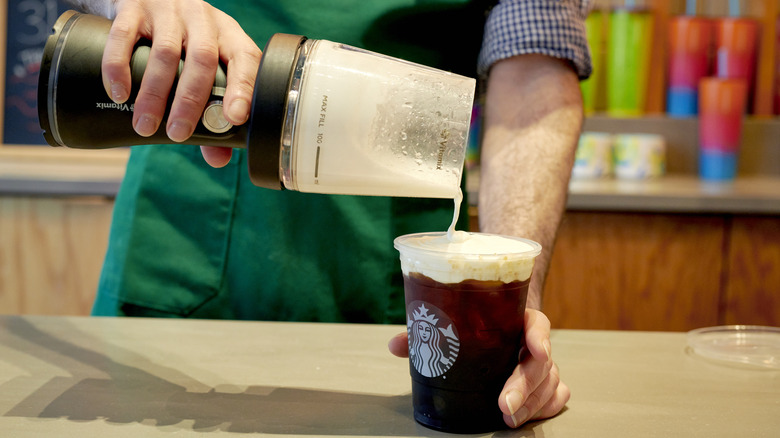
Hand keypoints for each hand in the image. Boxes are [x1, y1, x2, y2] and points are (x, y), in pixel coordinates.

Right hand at [101, 0, 260, 149]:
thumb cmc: (184, 43)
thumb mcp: (205, 68)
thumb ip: (211, 112)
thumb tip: (218, 159)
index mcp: (228, 35)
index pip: (245, 59)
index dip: (243, 88)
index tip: (234, 118)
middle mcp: (202, 19)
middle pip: (202, 60)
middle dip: (190, 101)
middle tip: (178, 134)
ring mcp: (168, 10)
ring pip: (164, 53)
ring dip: (154, 93)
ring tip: (145, 125)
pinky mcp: (133, 6)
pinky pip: (124, 36)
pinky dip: (118, 67)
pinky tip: (118, 93)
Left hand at [387, 308, 569, 428]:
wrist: (500, 320)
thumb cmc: (476, 322)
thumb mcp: (455, 322)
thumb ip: (427, 332)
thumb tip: (396, 345)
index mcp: (518, 318)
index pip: (537, 324)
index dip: (539, 337)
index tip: (536, 351)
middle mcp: (535, 340)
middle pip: (541, 363)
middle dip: (524, 386)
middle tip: (505, 404)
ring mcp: (544, 363)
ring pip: (550, 383)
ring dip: (531, 403)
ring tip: (509, 417)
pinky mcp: (548, 381)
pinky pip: (556, 395)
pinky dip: (544, 407)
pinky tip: (527, 416)